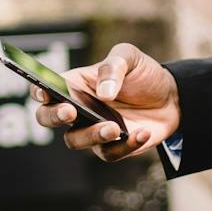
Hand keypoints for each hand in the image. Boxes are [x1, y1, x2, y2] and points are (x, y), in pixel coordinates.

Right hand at [30, 41, 178, 161]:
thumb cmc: (143, 74)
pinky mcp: (111, 146)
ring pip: (75, 140)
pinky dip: (124, 145)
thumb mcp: (130, 58)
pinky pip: (109, 153)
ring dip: (91, 135)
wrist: (172, 97)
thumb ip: (114, 67)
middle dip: (53, 117)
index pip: (46, 88)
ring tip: (114, 127)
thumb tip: (103, 93)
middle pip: (48, 118)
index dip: (39, 91)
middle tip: (70, 111)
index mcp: (75, 84)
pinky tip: (142, 133)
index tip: (45, 92)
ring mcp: (92, 129)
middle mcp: (78, 109)